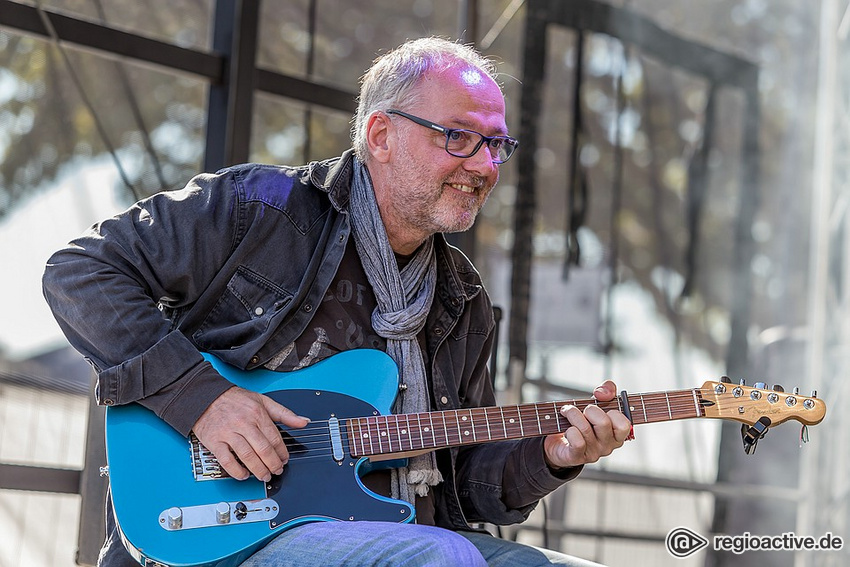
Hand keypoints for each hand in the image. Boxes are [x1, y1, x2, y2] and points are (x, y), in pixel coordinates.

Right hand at [192, 387, 309, 481]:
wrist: (205, 396)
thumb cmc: (234, 399)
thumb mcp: (262, 401)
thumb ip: (284, 413)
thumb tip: (303, 421)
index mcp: (257, 413)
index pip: (275, 438)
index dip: (282, 453)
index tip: (285, 460)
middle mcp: (244, 423)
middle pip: (264, 449)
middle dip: (273, 464)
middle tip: (277, 471)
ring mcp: (228, 433)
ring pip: (248, 457)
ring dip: (259, 470)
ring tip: (264, 476)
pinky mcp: (215, 442)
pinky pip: (227, 461)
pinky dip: (237, 471)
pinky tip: (244, 475)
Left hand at [543, 380, 632, 469]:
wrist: (559, 440)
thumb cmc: (582, 420)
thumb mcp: (597, 402)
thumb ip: (607, 390)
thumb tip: (602, 394)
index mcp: (616, 434)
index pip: (624, 424)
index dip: (613, 411)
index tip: (602, 406)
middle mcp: (608, 446)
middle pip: (603, 423)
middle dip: (589, 410)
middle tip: (582, 411)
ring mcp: (593, 453)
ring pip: (585, 428)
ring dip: (573, 414)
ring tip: (568, 413)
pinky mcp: (577, 457)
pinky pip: (577, 441)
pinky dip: (570, 430)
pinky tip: (568, 430)